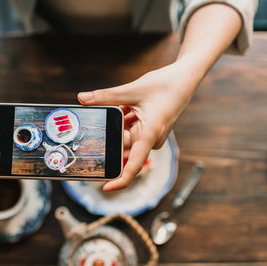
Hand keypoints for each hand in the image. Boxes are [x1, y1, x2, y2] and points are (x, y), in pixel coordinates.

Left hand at [78, 62, 198, 190]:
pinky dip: (125, 119)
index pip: (134, 165)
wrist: (185, 78)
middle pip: (123, 146)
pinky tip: (127, 105)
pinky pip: (131, 130)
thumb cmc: (165, 85)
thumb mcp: (132, 90)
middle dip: (111, 135)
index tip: (106, 187)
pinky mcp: (149, 130)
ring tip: (123, 104)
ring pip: (125, 135)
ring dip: (119, 123)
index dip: (120, 180)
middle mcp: (151, 139)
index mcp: (149, 134)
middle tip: (99, 121)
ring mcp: (150, 135)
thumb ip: (105, 96)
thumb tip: (82, 98)